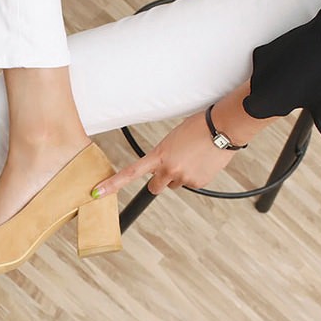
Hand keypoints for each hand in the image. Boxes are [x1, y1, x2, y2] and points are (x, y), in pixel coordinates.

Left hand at [91, 111, 238, 196]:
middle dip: (160, 181)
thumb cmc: (198, 127)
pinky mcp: (199, 183)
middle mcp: (170, 169)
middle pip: (155, 187)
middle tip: (170, 168)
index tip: (96, 193)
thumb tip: (165, 169)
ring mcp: (185, 178)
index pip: (130, 172)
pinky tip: (203, 161)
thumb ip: (164, 154)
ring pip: (175, 184)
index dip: (112, 184)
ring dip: (180, 175)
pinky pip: (191, 184)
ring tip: (192, 158)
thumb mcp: (173, 138)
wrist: (223, 128)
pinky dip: (195, 175)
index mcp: (159, 155)